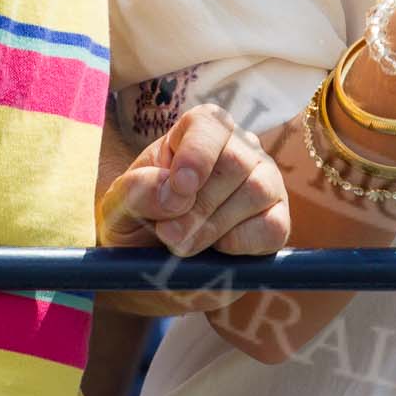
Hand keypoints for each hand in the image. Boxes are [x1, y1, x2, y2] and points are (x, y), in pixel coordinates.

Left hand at [97, 104, 289, 256]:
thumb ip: (137, 191)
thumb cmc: (135, 227)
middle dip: (198, 207)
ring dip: (213, 227)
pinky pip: (273, 226)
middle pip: (234, 162)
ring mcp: (263, 182)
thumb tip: (173, 193)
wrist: (152, 271)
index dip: (197, 154)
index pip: (210, 124)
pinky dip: (241, 244)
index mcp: (196, 132)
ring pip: (256, 191)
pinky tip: (218, 251)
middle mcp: (238, 148)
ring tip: (183, 246)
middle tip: (168, 235)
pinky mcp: (276, 220)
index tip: (179, 190)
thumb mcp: (118, 209)